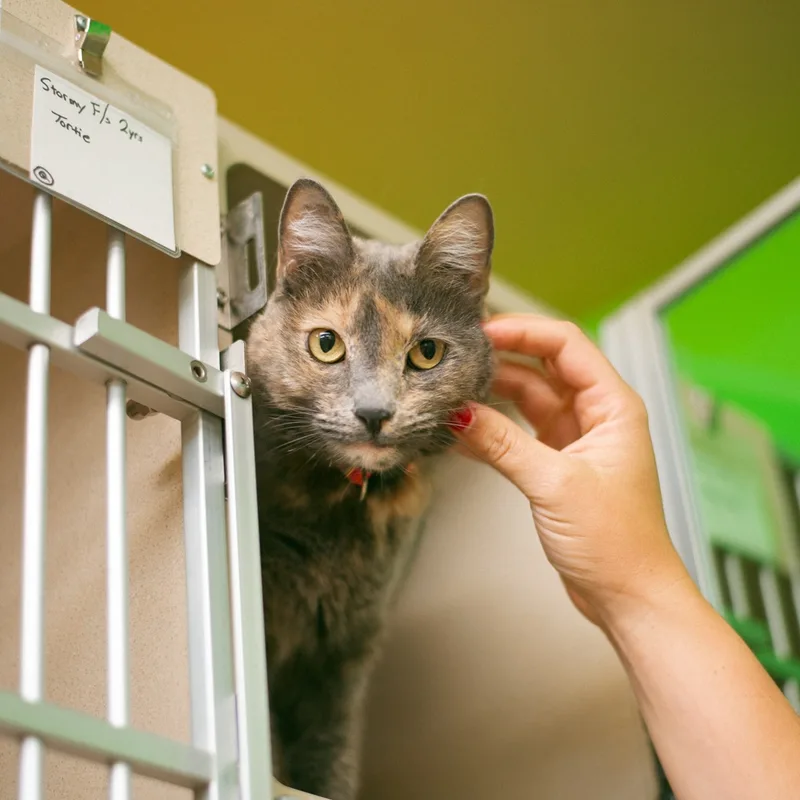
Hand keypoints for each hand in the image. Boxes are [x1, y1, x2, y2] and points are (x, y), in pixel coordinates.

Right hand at [451, 315, 689, 624]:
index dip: (523, 332)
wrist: (628, 596)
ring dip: (490, 395)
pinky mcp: (554, 465)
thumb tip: (459, 413)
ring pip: (524, 399)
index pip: (565, 345)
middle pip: (541, 367)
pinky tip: (459, 431)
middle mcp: (594, 415)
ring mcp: (572, 439)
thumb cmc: (617, 542)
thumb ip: (504, 444)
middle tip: (455, 357)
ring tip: (449, 390)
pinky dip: (489, 430)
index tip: (481, 332)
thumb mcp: (556, 484)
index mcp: (612, 405)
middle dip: (499, 358)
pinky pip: (516, 433)